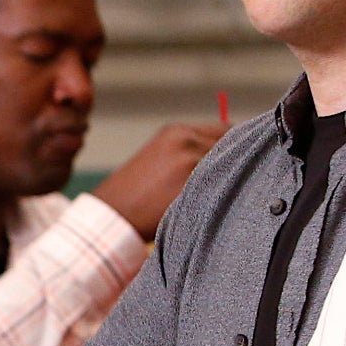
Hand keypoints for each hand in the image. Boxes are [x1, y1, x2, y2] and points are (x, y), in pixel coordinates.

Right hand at [94, 121, 224, 238]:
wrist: (112, 215)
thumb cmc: (134, 193)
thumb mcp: (160, 156)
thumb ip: (191, 149)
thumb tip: (227, 152)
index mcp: (177, 131)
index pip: (227, 130)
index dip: (232, 148)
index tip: (232, 162)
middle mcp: (187, 141)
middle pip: (232, 148)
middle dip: (231, 165)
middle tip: (220, 184)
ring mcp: (191, 162)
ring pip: (229, 169)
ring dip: (226, 182)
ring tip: (208, 198)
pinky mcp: (194, 186)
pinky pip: (222, 189)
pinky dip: (220, 197)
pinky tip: (204, 208)